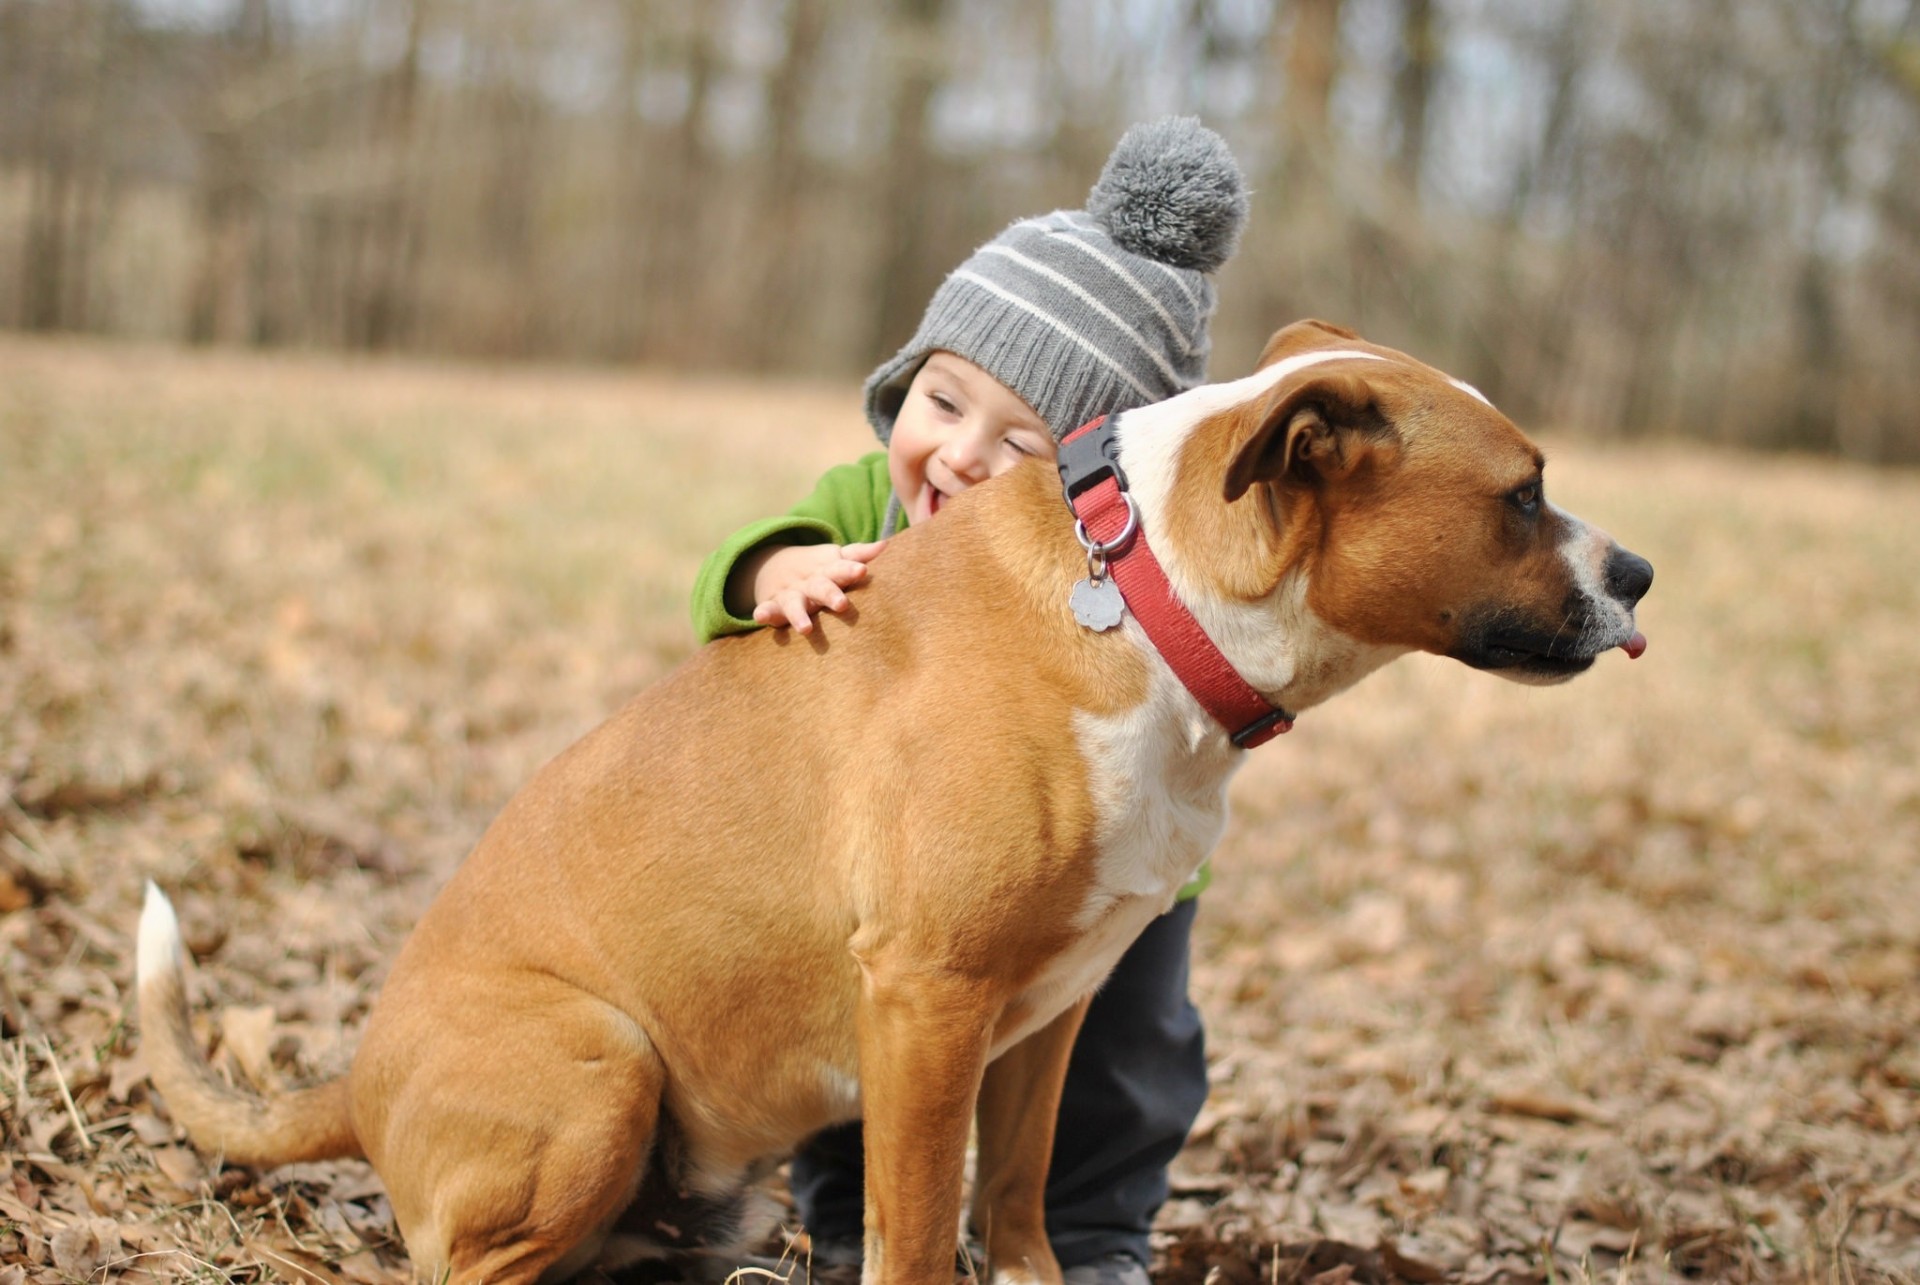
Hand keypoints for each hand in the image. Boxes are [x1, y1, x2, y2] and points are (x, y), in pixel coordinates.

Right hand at [737, 541, 884, 633]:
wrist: (775, 565)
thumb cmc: (819, 569)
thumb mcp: (835, 558)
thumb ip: (858, 554)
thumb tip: (886, 544)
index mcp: (828, 570)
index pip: (841, 568)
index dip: (851, 569)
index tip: (862, 570)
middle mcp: (810, 582)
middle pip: (821, 587)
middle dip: (830, 595)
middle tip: (842, 605)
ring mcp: (790, 593)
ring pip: (794, 604)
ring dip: (799, 614)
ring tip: (806, 628)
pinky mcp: (773, 605)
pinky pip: (767, 609)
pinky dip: (763, 613)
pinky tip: (760, 617)